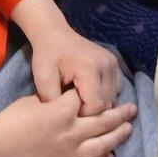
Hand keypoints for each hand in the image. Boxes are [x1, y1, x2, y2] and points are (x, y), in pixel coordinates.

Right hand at [0, 89, 135, 156]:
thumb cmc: (10, 122)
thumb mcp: (31, 101)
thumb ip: (52, 101)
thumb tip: (63, 101)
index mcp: (63, 110)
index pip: (85, 98)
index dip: (90, 93)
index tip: (95, 90)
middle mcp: (73, 131)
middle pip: (103, 120)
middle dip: (120, 113)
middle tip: (132, 108)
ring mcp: (72, 153)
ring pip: (103, 144)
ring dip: (118, 135)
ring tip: (128, 129)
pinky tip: (111, 154)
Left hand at [10, 0, 119, 115]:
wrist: (54, 33)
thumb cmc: (47, 56)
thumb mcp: (43, 81)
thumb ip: (55, 104)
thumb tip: (65, 123)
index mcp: (90, 68)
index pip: (96, 106)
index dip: (82, 114)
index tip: (67, 108)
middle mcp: (107, 65)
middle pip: (106, 104)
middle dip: (90, 110)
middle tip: (72, 105)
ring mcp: (113, 63)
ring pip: (112, 99)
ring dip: (97, 104)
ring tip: (79, 97)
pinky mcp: (115, 64)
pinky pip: (115, 90)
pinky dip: (104, 95)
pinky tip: (88, 91)